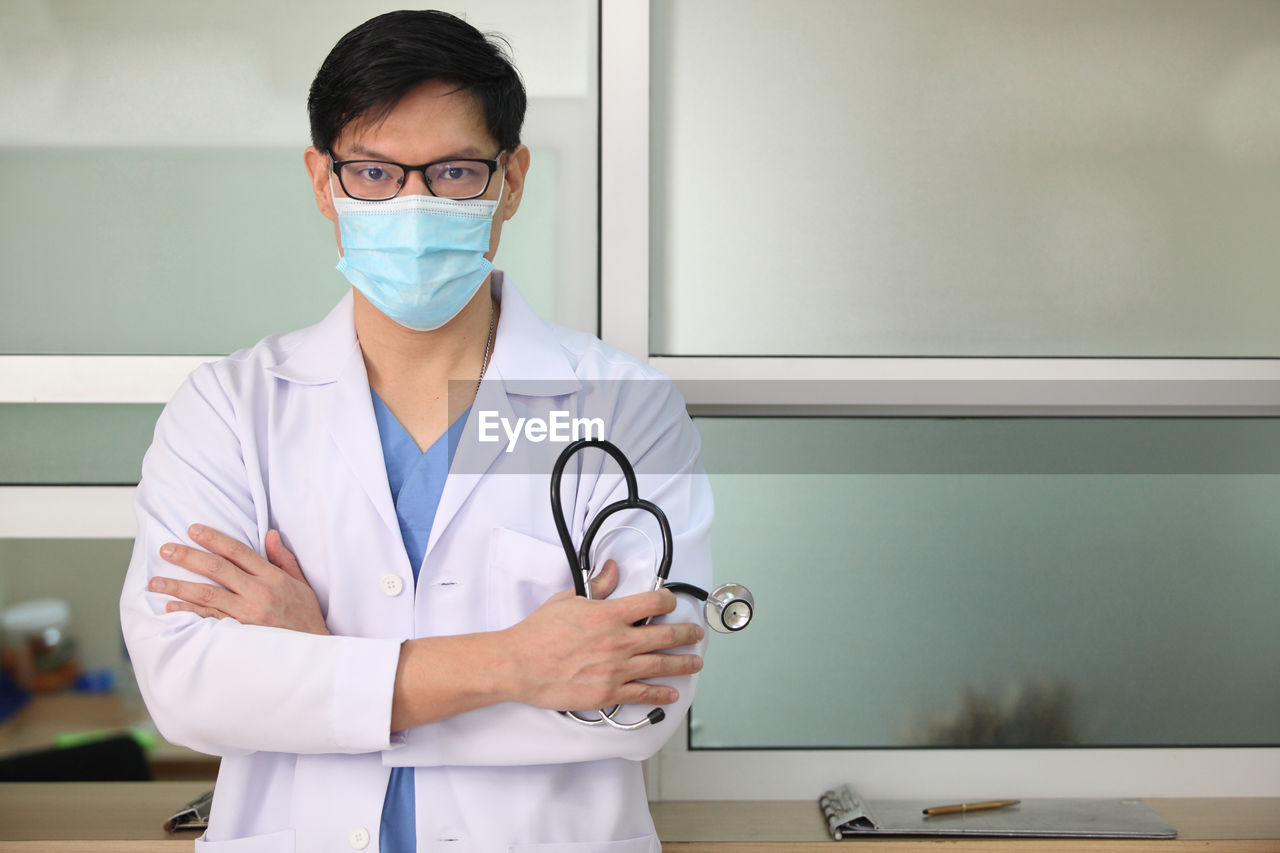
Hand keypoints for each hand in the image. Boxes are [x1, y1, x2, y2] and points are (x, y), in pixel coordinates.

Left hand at [149, 524, 328, 634]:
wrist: (314, 651)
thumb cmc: (305, 617)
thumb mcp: (301, 583)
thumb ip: (284, 559)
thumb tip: (270, 534)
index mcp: (272, 577)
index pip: (238, 551)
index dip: (214, 539)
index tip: (192, 530)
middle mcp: (259, 593)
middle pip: (217, 569)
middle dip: (189, 557)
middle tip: (166, 549)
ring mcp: (248, 614)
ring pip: (208, 595)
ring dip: (179, 586)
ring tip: (156, 581)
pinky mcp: (240, 634)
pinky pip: (209, 620)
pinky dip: (189, 612)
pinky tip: (171, 606)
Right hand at [500, 559, 703, 711]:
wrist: (519, 665)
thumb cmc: (538, 633)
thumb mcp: (568, 600)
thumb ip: (596, 587)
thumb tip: (611, 570)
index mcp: (610, 615)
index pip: (654, 603)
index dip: (668, 601)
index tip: (672, 603)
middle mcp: (619, 642)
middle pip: (667, 636)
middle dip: (687, 634)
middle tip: (696, 634)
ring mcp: (616, 670)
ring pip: (661, 665)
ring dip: (683, 663)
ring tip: (695, 662)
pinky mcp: (608, 693)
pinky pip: (643, 693)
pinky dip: (661, 693)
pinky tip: (672, 693)